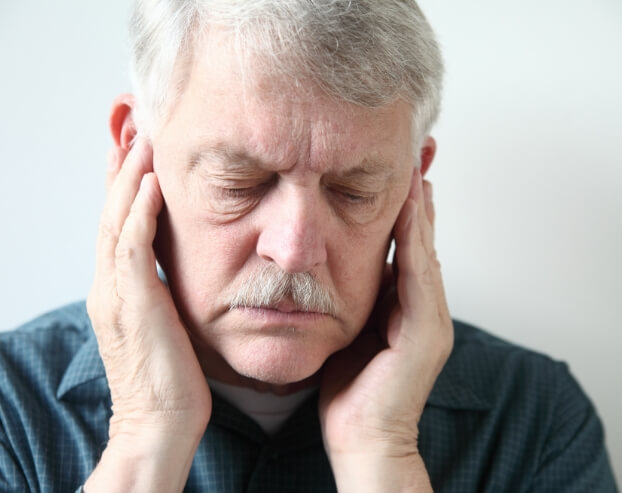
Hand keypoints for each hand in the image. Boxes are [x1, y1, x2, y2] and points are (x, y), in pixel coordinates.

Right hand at [84, 140, 210, 491]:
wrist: (159, 423)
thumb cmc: (171, 378)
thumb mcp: (165, 324)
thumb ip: (164, 292)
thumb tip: (179, 270)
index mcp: (118, 289)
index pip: (118, 223)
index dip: (123, 184)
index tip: (136, 149)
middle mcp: (109, 285)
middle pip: (111, 212)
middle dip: (121, 166)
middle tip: (132, 125)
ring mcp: (115, 293)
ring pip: (116, 221)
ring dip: (128, 176)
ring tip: (140, 137)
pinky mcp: (132, 304)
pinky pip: (131, 248)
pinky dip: (138, 212)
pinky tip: (149, 183)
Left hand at [319, 168, 453, 491]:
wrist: (362, 439)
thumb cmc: (349, 390)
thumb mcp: (347, 332)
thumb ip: (350, 299)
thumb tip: (330, 267)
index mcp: (403, 306)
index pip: (405, 245)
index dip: (404, 207)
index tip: (396, 168)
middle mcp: (423, 307)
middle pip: (422, 239)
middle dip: (419, 195)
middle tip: (419, 150)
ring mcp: (430, 319)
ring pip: (425, 250)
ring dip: (420, 208)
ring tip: (416, 166)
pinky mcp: (426, 333)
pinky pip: (419, 276)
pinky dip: (414, 240)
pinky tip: (410, 208)